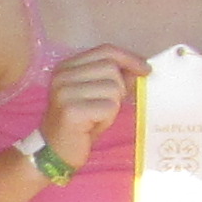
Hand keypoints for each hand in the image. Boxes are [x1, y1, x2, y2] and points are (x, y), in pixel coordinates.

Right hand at [39, 44, 138, 165]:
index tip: (145, 69)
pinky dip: (108, 118)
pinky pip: (109, 107)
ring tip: (97, 117)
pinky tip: (94, 125)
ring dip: (113, 106)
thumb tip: (140, 67)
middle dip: (119, 88)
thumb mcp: (96, 94)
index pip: (105, 51)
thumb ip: (114, 78)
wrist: (56, 150)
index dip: (128, 58)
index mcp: (66, 67)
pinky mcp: (72, 111)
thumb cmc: (80, 122)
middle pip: (111, 68)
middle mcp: (62, 76)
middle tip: (108, 105)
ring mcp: (65, 92)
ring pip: (113, 88)